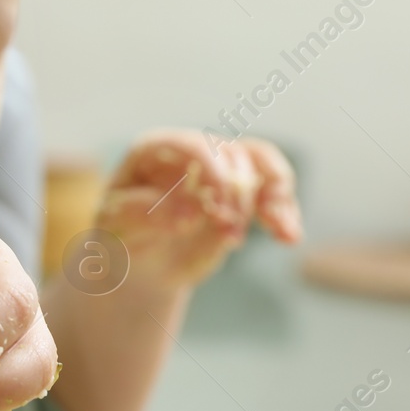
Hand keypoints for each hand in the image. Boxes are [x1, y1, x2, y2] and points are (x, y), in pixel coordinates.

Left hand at [93, 131, 302, 290]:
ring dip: (272, 199)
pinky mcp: (244, 192)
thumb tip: (189, 212)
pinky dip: (285, 211)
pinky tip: (290, 237)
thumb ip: (148, 215)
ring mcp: (222, 168)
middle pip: (230, 156)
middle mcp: (192, 151)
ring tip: (277, 230)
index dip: (208, 172)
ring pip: (261, 165)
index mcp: (154, 150)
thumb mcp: (120, 230)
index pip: (191, 146)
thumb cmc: (123, 240)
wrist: (141, 265)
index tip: (212, 209)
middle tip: (228, 232)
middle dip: (236, 194)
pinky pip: (274, 189)